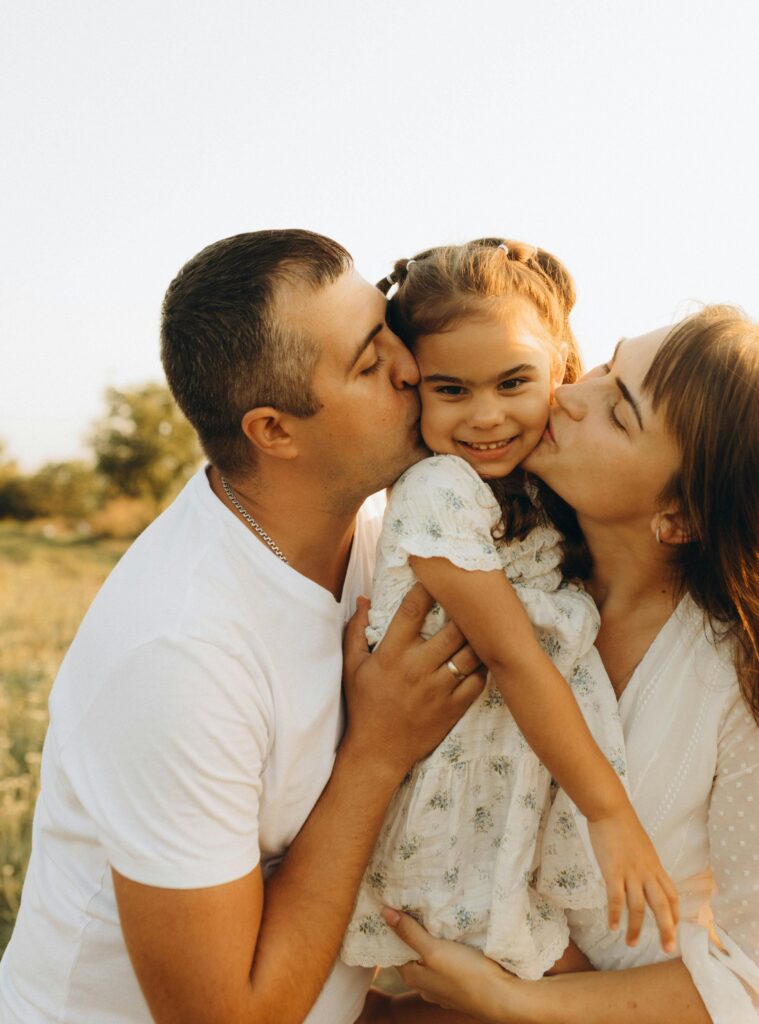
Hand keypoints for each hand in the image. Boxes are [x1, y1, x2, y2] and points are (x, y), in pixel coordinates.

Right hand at [342, 585, 484, 779]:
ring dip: (477, 636)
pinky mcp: (454, 707)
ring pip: (470, 652)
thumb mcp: (351, 667)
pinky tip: (481, 655)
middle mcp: (418, 668)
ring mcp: (439, 689)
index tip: (436, 576)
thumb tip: (364, 599)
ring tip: (481, 624)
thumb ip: (356, 631)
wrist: (377, 752)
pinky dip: (483, 665)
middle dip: (463, 610)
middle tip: (469, 598)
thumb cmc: (363, 706)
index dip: (427, 588)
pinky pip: (478, 680)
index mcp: (392, 654)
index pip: (413, 610)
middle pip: (452, 628)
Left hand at [382, 908, 517, 1022]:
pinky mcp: (458, 985)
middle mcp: (423, 985)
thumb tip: (385, 913)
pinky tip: (451, 938)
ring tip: (432, 916)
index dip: (392, 929)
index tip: (392, 907)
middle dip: (411, 933)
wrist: (501, 997)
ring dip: (429, 941)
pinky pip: (445, 964)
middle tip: (412, 905)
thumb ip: (410, 933)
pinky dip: (444, 950)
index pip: (394, 949)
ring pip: (429, 958)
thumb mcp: (433, 950)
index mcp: (412, 976)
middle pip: (412, 953)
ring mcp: (441, 987)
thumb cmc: (465, 974)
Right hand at [588, 807, 678, 951]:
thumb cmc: (622, 824)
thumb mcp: (641, 846)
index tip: (673, 930)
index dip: (674, 915)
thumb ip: (643, 863)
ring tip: (631, 944)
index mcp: (654, 866)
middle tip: (668, 949)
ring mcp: (630, 872)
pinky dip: (615, 915)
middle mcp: (647, 872)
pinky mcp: (613, 870)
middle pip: (662, 906)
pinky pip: (616, 898)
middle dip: (667, 930)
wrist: (610, 808)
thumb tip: (640, 875)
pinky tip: (613, 927)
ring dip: (635, 928)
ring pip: (638, 907)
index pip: (671, 895)